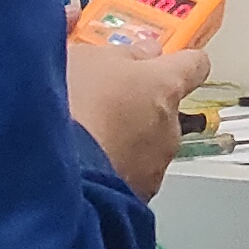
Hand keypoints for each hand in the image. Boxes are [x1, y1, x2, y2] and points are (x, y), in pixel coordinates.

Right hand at [64, 32, 201, 200]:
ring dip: (126, 143)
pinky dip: (114, 172)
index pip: (195, 65)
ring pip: (148, 146)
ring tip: (84, 143)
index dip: (177, 64)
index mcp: (164, 84)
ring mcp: (157, 165)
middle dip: (140, 108)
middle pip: (166, 110)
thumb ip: (124, 54)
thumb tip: (146, 52)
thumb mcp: (86, 60)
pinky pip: (130, 177)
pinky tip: (84, 168)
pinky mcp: (138, 196)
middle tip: (102, 106)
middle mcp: (170, 126)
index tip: (160, 65)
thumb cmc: (68, 108)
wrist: (53, 173)